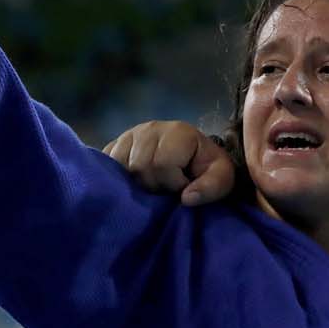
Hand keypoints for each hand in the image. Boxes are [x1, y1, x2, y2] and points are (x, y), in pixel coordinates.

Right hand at [103, 122, 235, 205]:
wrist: (193, 159)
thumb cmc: (206, 170)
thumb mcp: (222, 179)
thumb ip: (211, 187)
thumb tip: (186, 198)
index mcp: (178, 132)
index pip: (161, 164)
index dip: (173, 183)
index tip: (183, 186)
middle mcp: (150, 128)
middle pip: (139, 166)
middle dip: (154, 185)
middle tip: (166, 188)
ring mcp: (129, 135)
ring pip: (120, 167)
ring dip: (136, 183)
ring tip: (152, 184)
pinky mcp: (114, 145)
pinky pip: (106, 164)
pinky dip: (118, 178)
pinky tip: (134, 182)